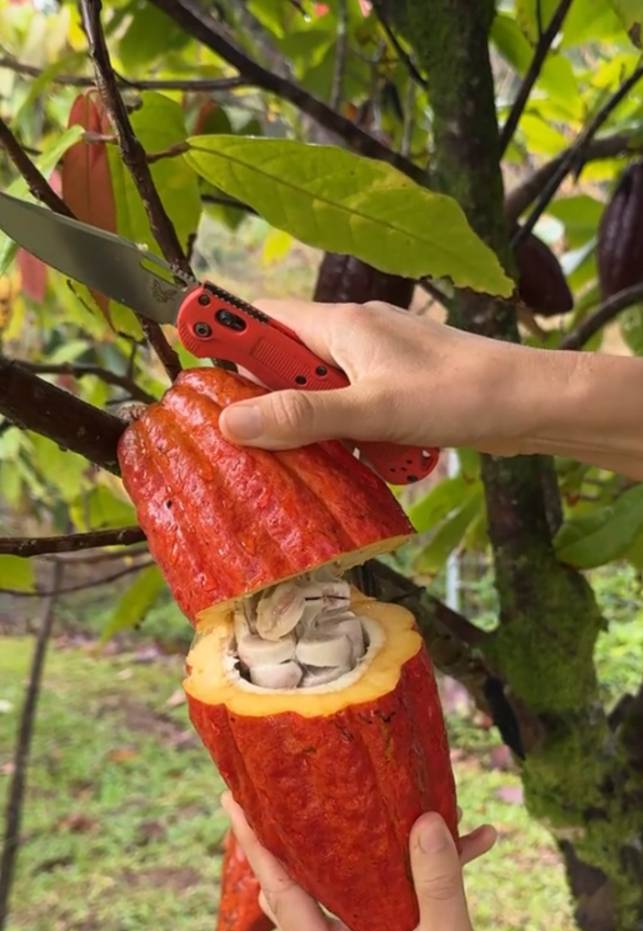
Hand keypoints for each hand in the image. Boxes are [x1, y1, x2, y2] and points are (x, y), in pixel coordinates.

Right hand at [219, 299, 527, 454]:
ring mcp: (377, 365)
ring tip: (298, 459)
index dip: (221, 336)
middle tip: (244, 439)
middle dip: (263, 398)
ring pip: (316, 393)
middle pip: (283, 361)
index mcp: (340, 323)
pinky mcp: (396, 393)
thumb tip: (231, 422)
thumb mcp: (371, 409)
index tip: (189, 369)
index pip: (260, 317)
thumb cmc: (460, 393)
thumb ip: (302, 414)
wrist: (532, 404)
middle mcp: (353, 337)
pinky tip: (352, 462)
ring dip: (307, 425)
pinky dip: (343, 437)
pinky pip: (349, 412)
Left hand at [221, 793, 562, 930]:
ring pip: (367, 884)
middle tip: (291, 784)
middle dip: (310, 837)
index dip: (258, 849)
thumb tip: (423, 818)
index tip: (234, 802)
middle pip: (314, 887)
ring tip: (396, 795)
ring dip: (392, 846)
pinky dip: (437, 870)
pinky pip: (411, 896)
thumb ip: (434, 881)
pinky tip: (476, 840)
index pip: (284, 898)